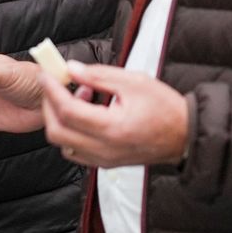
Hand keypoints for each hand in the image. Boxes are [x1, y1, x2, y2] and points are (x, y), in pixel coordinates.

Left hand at [40, 61, 188, 167]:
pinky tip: (86, 113)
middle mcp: (104, 149)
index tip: (46, 75)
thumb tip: (71, 69)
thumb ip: (98, 75)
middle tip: (56, 86)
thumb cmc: (165, 108)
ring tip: (80, 96)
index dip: (52, 91)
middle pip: (57, 131)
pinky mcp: (104, 163)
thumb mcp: (133, 82)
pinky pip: (75, 150)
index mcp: (112, 128)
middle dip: (49, 106)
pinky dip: (70, 131)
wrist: (184, 136)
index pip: (68, 110)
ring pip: (63, 143)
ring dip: (60, 119)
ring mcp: (103, 159)